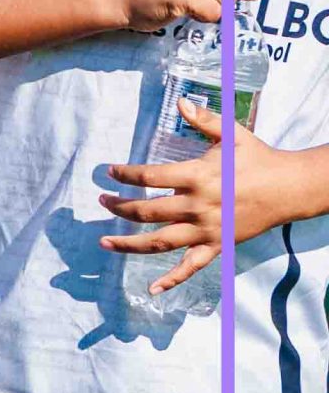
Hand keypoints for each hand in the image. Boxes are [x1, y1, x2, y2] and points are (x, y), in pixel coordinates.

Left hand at [100, 101, 296, 293]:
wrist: (290, 189)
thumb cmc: (258, 159)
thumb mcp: (232, 134)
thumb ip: (204, 120)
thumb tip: (182, 103)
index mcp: (197, 177)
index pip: (150, 176)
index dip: (126, 174)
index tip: (109, 172)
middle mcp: (198, 206)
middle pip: (148, 211)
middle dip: (120, 206)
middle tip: (101, 201)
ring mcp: (206, 230)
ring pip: (160, 242)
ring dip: (129, 243)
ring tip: (104, 240)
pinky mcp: (217, 246)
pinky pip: (190, 267)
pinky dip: (171, 280)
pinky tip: (152, 289)